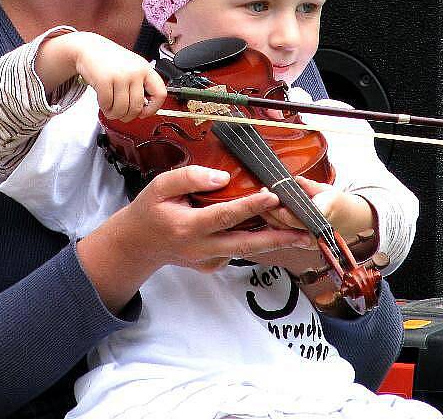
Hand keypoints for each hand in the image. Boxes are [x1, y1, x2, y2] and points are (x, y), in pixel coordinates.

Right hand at [35, 31, 166, 120]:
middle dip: (127, 116)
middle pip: (137, 107)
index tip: (144, 112)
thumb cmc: (110, 60)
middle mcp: (135, 71)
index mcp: (145, 69)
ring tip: (110, 109)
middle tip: (122, 114)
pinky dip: (104, 107)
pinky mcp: (104, 80)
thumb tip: (145, 109)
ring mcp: (120, 75)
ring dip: (114, 114)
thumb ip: (141, 85)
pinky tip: (103, 102)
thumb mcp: (132, 67)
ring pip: (122, 109)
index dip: (153, 108)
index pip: (160, 94)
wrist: (89, 48)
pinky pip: (107, 104)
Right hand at [76, 167, 310, 312]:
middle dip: (278, 238)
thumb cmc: (149, 210)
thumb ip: (190, 177)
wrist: (137, 245)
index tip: (272, 195)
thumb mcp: (160, 186)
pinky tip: (270, 233)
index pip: (225, 215)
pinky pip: (235, 251)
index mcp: (188, 226)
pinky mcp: (211, 265)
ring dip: (272, 242)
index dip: (250, 206)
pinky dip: (254, 243)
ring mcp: (207, 260)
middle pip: (246, 243)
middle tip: (304, 232)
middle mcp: (201, 247)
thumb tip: (223, 178)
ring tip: (300, 234)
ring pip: (245, 250)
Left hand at [262, 175, 376, 243]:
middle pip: (286, 225)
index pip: (296, 217)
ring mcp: (310, 241)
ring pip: (284, 232)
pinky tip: (267, 214)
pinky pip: (286, 235)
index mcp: (323, 217)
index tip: (271, 197)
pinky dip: (276, 225)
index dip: (282, 209)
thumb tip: (296, 180)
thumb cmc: (338, 203)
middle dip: (271, 210)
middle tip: (262, 193)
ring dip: (271, 217)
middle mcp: (316, 233)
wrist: (351, 219)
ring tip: (262, 201)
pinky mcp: (304, 243)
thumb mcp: (326, 189)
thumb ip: (309, 186)